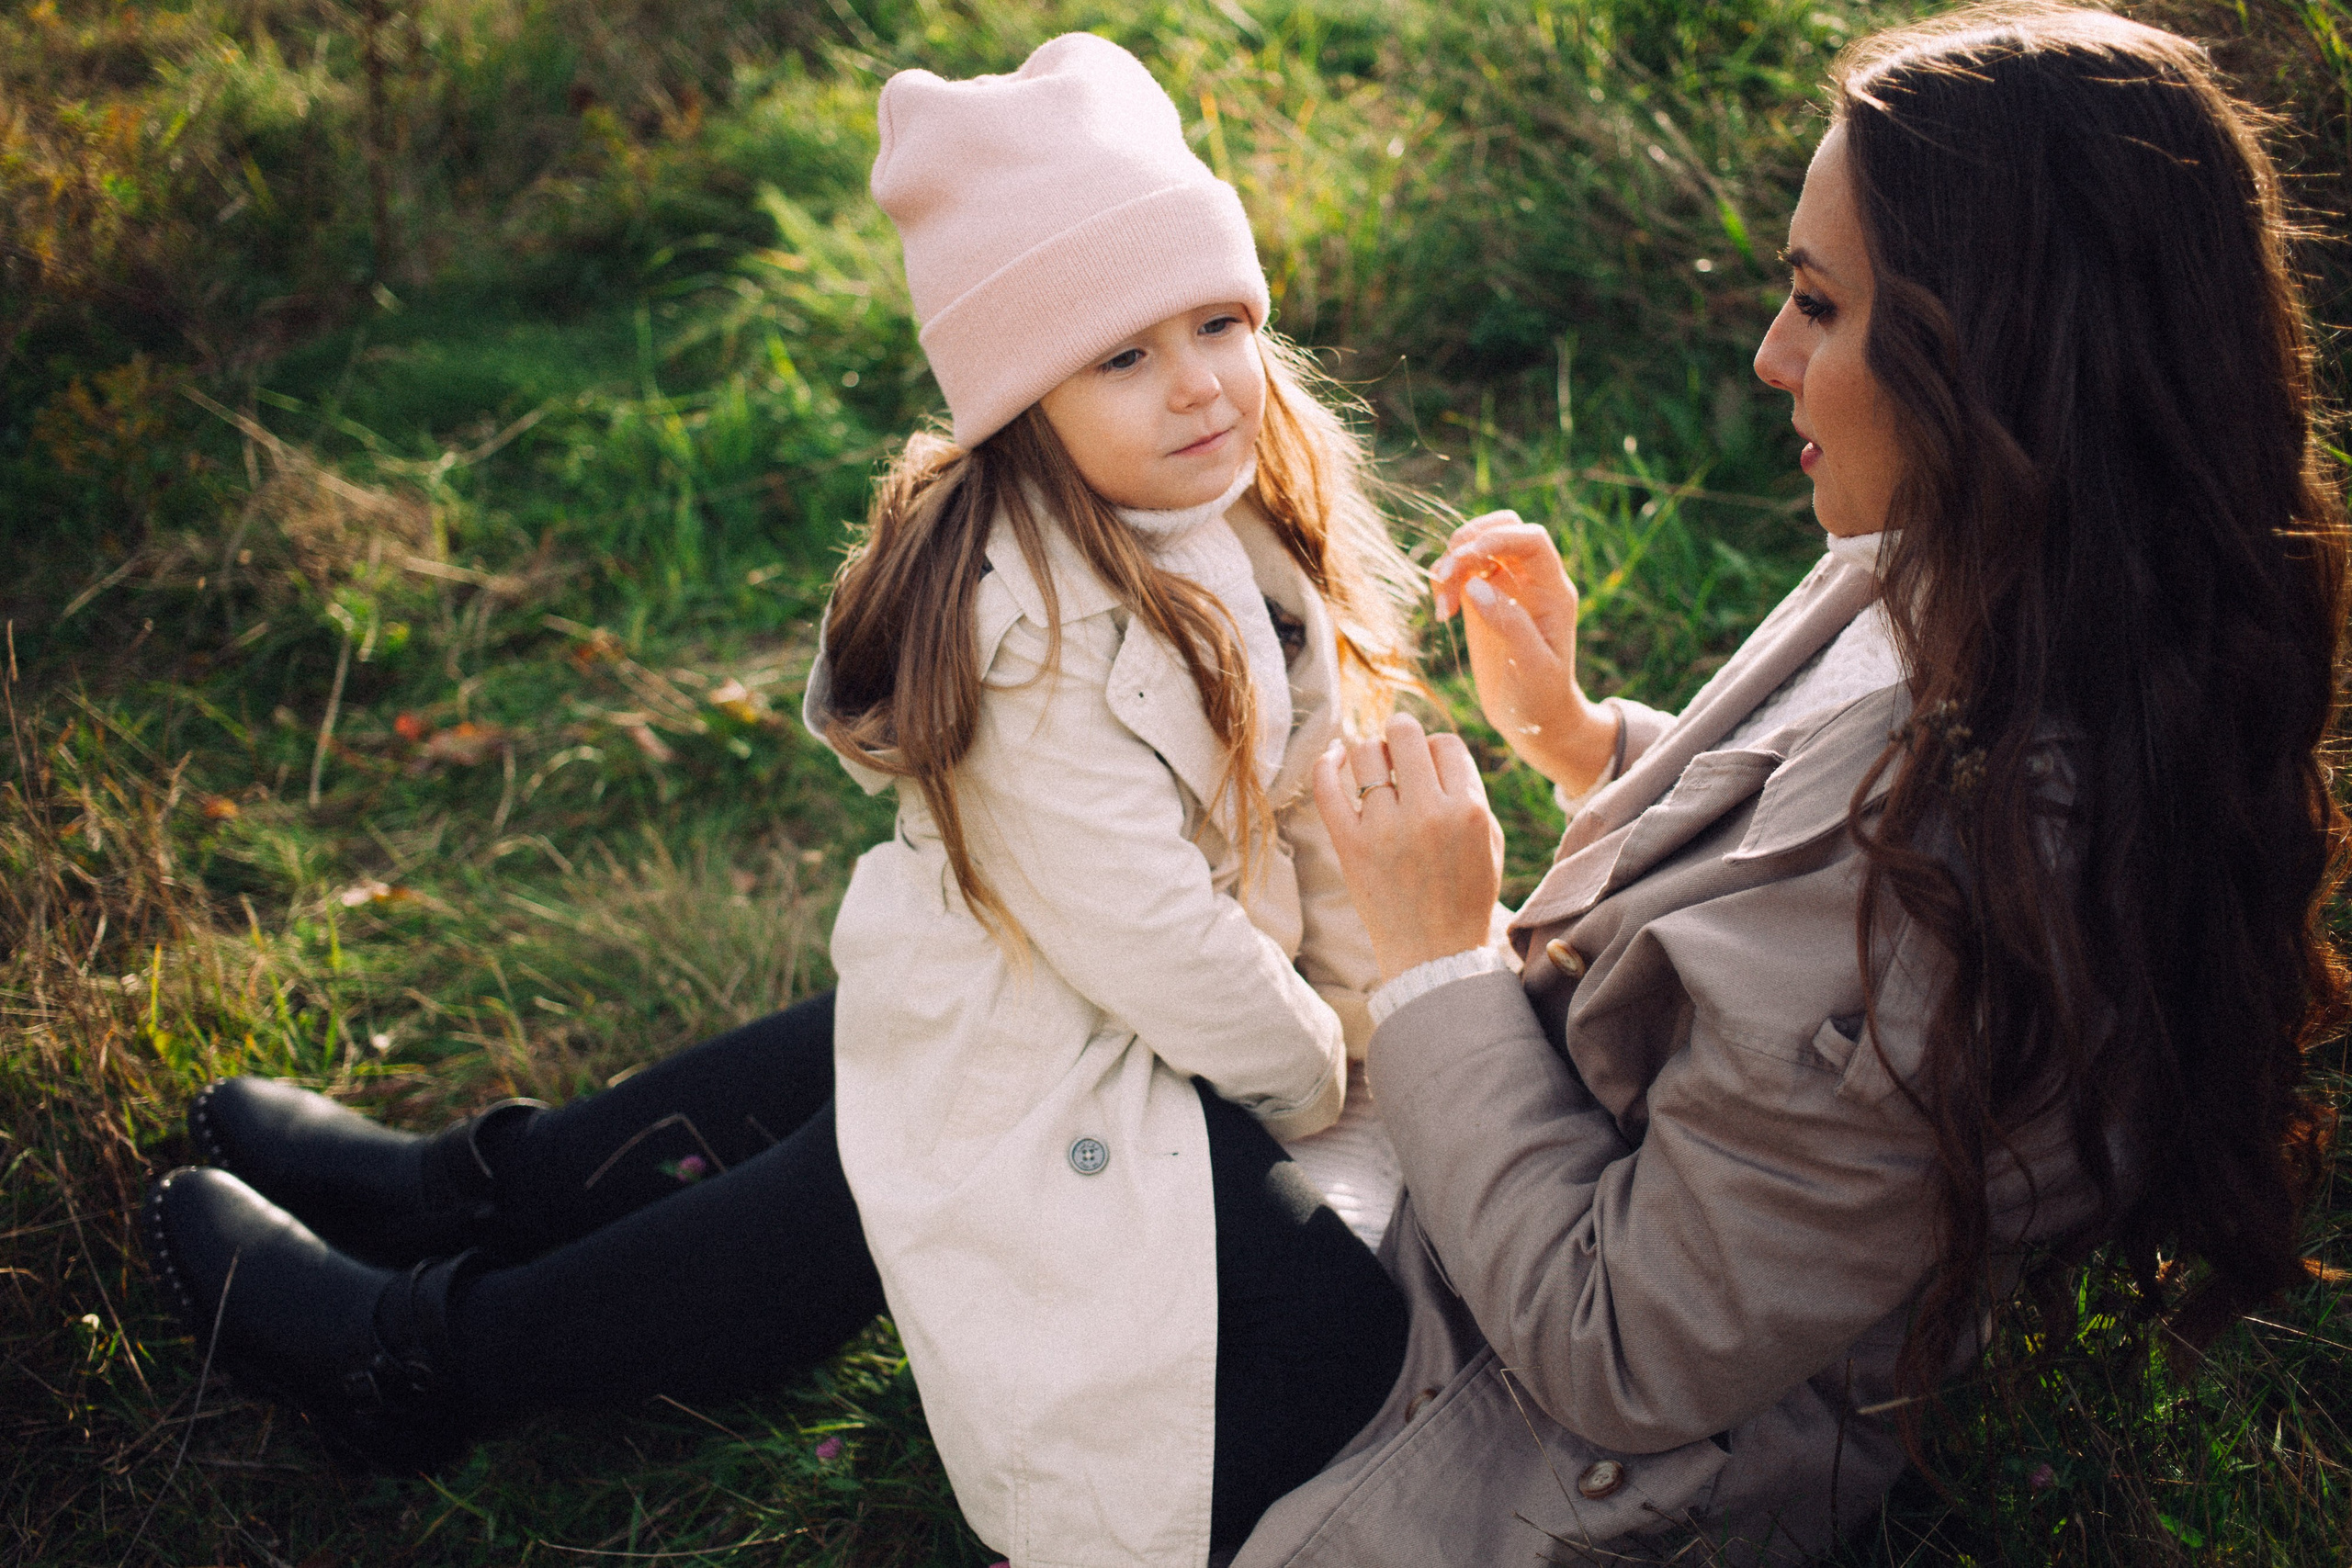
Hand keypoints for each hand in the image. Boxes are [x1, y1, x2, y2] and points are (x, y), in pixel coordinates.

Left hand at [1313, 712, 1506, 981]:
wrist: (1435, 954)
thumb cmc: (1465, 896)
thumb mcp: (1489, 841)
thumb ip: (1468, 792)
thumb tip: (1432, 747)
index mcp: (1469, 810)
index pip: (1446, 743)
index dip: (1436, 751)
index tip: (1430, 772)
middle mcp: (1428, 813)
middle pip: (1404, 732)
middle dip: (1401, 737)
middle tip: (1398, 757)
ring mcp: (1386, 829)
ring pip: (1366, 752)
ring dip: (1370, 752)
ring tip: (1375, 771)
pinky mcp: (1350, 846)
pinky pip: (1326, 786)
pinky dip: (1327, 763)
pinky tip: (1335, 758)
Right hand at [1428, 511, 1617, 793]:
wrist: (1533, 722)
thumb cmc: (1541, 697)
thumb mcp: (1531, 666)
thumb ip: (1509, 623)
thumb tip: (1476, 586)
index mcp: (1553, 591)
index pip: (1532, 540)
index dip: (1500, 537)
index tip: (1468, 556)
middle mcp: (1530, 582)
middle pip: (1502, 530)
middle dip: (1470, 542)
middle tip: (1447, 576)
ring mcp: (1505, 589)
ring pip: (1476, 547)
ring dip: (1452, 563)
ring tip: (1441, 604)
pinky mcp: (1481, 603)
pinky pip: (1460, 573)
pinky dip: (1444, 582)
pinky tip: (1442, 613)